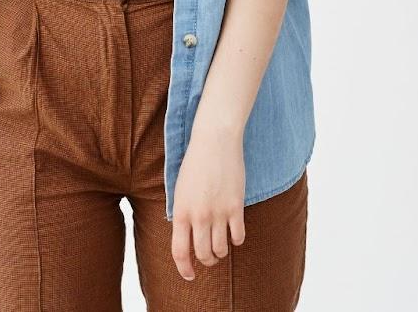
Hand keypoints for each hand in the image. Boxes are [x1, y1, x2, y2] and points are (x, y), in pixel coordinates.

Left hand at [168, 124, 246, 280]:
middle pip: (202, 255)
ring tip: (220, 247)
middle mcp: (198, 216)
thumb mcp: (180, 190)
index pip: (179, 251)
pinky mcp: (236, 207)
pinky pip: (238, 236)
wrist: (214, 141)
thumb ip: (182, 214)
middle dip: (206, 262)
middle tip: (209, 259)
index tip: (189, 275)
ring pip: (221, 249)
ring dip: (221, 252)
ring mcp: (218, 213)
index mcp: (180, 212)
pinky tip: (233, 234)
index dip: (184, 268)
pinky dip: (236, 240)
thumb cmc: (194, 163)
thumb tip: (187, 237)